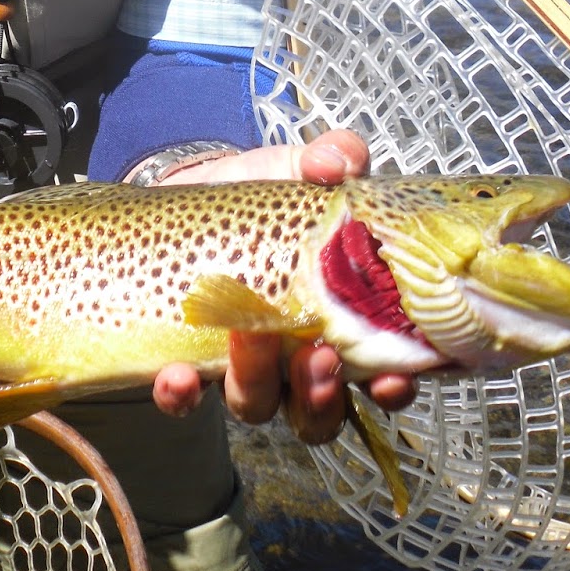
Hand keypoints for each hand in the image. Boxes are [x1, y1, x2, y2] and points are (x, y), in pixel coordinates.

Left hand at [149, 132, 415, 441]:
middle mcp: (295, 362)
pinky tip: (176, 377)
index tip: (393, 378)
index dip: (393, 386)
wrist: (189, 199)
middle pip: (320, 409)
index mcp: (339, 324)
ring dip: (258, 384)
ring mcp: (240, 369)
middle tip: (319, 359)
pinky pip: (184, 400)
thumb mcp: (299, 170)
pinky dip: (181, 395)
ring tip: (251, 336)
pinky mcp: (186, 364)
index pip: (380, 375)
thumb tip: (337, 161)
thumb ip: (328, 161)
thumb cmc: (262, 197)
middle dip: (322, 395)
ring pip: (258, 404)